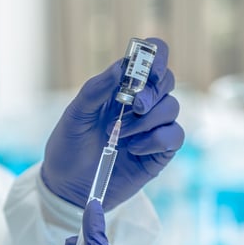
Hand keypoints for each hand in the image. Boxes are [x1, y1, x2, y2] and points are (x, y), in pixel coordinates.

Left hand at [41, 37, 183, 210]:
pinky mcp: (159, 152)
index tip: (151, 70)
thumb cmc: (69, 147)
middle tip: (135, 105)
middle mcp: (140, 104)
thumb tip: (121, 68)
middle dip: (153, 91)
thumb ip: (95, 90)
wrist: (68, 187)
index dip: (157, 57)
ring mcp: (151, 127)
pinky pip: (175, 136)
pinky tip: (134, 149)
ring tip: (120, 135)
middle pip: (167, 81)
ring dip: (147, 120)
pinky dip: (157, 139)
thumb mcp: (74, 116)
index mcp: (120, 87)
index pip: (150, 59)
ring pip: (171, 108)